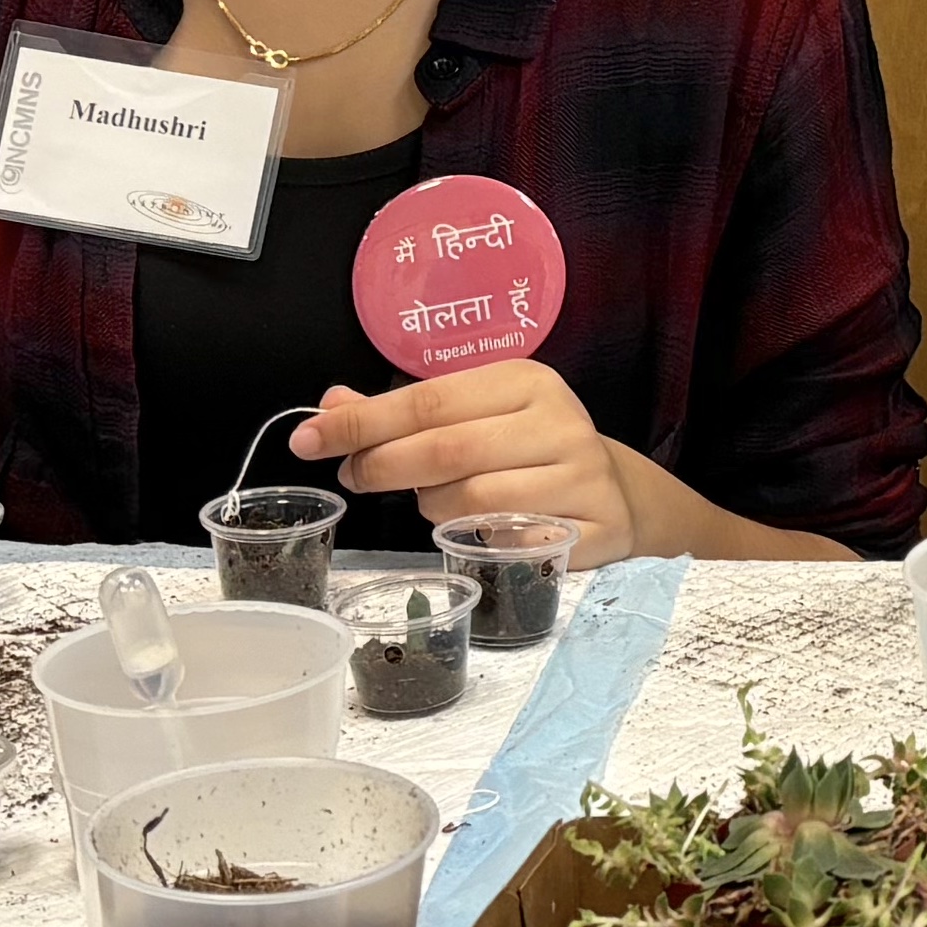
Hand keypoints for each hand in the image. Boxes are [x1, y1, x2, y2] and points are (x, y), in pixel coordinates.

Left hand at [289, 361, 649, 561]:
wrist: (618, 491)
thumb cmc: (528, 447)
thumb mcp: (474, 414)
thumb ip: (405, 412)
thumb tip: (331, 405)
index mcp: (526, 381)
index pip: (428, 399)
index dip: (362, 422)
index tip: (309, 439)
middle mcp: (558, 423)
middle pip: (446, 450)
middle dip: (382, 467)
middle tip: (352, 478)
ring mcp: (581, 478)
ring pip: (472, 502)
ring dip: (431, 507)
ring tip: (432, 499)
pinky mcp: (594, 529)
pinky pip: (510, 544)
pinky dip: (479, 540)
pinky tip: (477, 530)